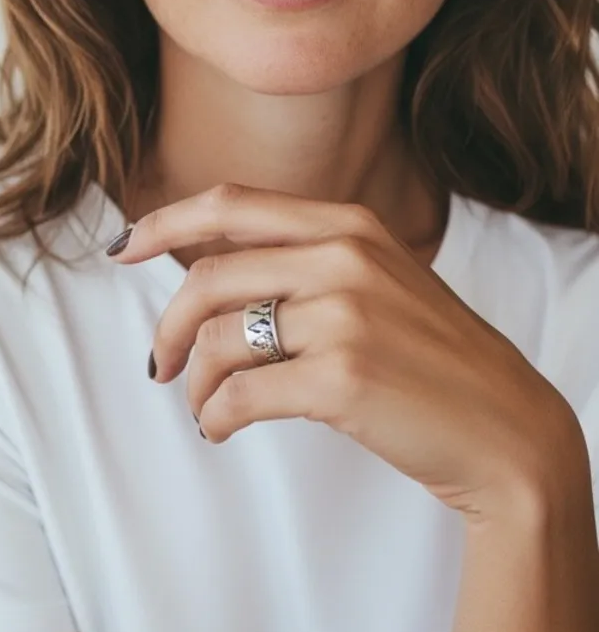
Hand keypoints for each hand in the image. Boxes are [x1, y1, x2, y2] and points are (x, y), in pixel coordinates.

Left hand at [107, 183, 580, 522]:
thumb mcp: (375, 279)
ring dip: (195, 380)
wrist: (508, 427)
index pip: (229, 204)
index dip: (165, 223)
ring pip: (218, 338)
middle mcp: (343, 255)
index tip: (124, 247)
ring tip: (204, 406)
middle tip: (161, 363)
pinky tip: (220, 427)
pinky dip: (214, 415)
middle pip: (207, 277)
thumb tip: (204, 277)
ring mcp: (344, 313)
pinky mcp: (342, 376)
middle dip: (169, 325)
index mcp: (346, 223)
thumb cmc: (429, 356)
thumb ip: (301, 262)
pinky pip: (239, 394)